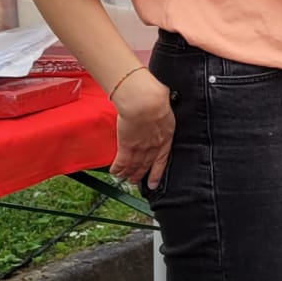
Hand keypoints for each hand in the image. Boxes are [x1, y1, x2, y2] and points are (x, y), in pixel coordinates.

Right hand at [108, 70, 175, 190]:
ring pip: (134, 164)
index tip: (153, 182)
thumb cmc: (155, 98)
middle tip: (137, 182)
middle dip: (141, 174)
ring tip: (126, 178)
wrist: (145, 103)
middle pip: (147, 164)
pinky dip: (118, 168)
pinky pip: (122, 161)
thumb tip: (162, 101)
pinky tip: (115, 172)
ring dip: (129, 173)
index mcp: (166, 136)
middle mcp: (154, 145)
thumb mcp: (165, 106)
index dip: (157, 172)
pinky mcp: (127, 145)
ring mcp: (140, 147)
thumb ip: (162, 110)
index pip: (162, 159)